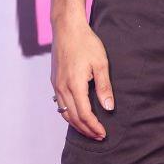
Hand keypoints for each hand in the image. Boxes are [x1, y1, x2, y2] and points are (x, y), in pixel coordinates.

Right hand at [51, 19, 114, 141]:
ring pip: (64, 112)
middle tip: (98, 136)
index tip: (103, 133)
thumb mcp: (101, 63)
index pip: (84, 114)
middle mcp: (62, 88)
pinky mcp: (54, 80)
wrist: (67, 28)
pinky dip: (68, 114)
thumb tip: (109, 107)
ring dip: (76, 124)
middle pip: (73, 117)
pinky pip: (59, 103)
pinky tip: (76, 114)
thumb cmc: (86, 42)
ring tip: (88, 130)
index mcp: (75, 85)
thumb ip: (104, 87)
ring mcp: (56, 84)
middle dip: (86, 130)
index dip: (94, 127)